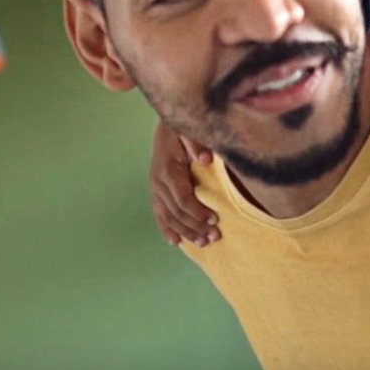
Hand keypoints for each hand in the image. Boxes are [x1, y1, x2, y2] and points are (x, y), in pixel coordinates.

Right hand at [148, 119, 218, 245]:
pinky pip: (158, 214)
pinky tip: (175, 242)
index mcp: (168, 170)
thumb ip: (197, 144)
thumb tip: (206, 159)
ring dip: (185, 232)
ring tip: (203, 243)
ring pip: (168, 217)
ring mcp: (155, 189)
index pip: (183, 198)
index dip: (198, 212)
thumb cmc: (182, 130)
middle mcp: (158, 182)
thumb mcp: (189, 131)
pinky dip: (166, 229)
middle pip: (176, 212)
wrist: (167, 126)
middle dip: (196, 226)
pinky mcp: (155, 192)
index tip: (215, 220)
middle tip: (214, 237)